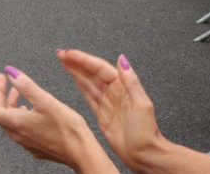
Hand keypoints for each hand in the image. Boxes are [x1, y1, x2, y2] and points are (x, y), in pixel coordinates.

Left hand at [0, 68, 118, 170]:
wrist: (81, 152)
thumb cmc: (67, 130)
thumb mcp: (46, 101)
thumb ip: (26, 86)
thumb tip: (12, 73)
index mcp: (16, 122)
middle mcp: (18, 134)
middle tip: (3, 80)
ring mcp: (25, 141)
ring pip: (9, 119)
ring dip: (9, 103)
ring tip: (16, 91)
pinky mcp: (34, 145)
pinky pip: (19, 127)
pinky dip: (19, 113)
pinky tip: (29, 108)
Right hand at [58, 50, 165, 171]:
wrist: (144, 155)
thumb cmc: (146, 134)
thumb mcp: (141, 104)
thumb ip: (131, 81)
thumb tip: (123, 60)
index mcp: (123, 88)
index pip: (100, 68)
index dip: (84, 60)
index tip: (71, 54)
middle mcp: (115, 93)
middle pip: (92, 73)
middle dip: (77, 62)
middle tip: (62, 54)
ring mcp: (107, 103)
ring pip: (88, 82)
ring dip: (76, 71)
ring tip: (64, 61)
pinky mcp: (102, 114)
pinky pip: (89, 96)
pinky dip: (80, 85)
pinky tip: (74, 79)